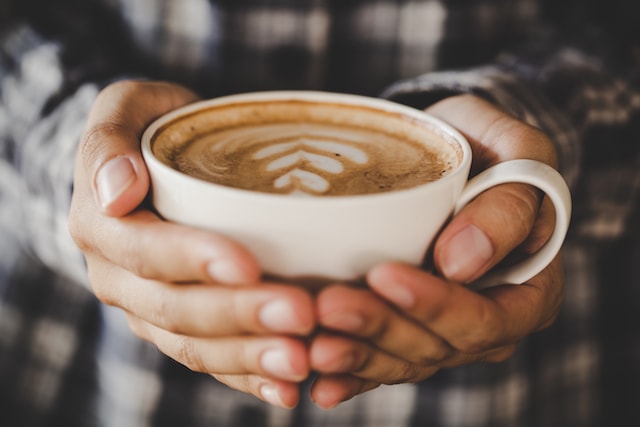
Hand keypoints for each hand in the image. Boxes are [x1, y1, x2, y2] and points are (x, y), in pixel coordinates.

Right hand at [68, 80, 314, 407]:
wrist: (156, 167)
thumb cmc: (153, 128)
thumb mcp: (127, 108)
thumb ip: (109, 140)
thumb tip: (117, 191)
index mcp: (102, 226)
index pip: (144, 250)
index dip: (193, 259)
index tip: (248, 262)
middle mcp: (119, 279)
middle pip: (176, 308)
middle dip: (239, 315)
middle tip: (301, 316)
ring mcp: (148, 311)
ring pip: (193, 346)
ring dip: (250, 357)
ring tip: (303, 360)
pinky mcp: (178, 330)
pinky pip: (210, 363)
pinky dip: (247, 379)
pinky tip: (288, 390)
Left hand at [308, 94, 564, 407]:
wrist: (451, 152)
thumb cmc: (490, 146)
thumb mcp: (519, 153)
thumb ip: (507, 206)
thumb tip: (462, 263)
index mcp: (527, 293)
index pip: (485, 318)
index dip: (435, 305)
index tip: (385, 275)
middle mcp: (485, 324)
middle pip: (435, 347)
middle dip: (380, 329)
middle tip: (328, 305)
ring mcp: (441, 331)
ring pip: (400, 361)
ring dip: (355, 355)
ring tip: (312, 345)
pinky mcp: (404, 329)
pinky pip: (378, 363)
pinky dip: (348, 375)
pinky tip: (318, 382)